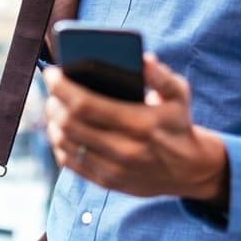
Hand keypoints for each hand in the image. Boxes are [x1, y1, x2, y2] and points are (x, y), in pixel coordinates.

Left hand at [43, 54, 227, 203]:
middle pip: (70, 124)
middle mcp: (124, 149)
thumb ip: (160, 75)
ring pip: (66, 144)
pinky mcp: (107, 182)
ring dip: (53, 122)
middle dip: (53, 102)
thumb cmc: (178, 123)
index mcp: (140, 123)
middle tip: (51, 88)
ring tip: (53, 106)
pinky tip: (60, 130)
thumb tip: (142, 59)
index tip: (52, 73)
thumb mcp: (179, 94)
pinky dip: (59, 144)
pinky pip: (71, 163)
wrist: (189, 169)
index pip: (86, 105)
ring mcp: (114, 169)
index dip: (62, 87)